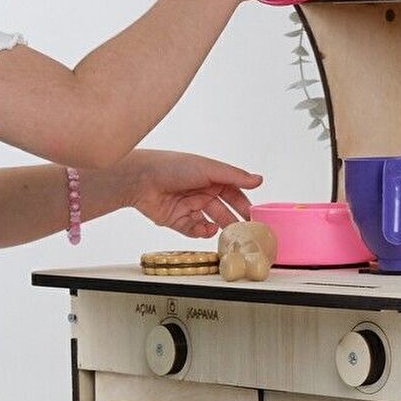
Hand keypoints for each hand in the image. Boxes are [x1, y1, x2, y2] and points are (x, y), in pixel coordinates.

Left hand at [119, 150, 261, 237]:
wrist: (141, 179)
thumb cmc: (173, 167)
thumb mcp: (209, 169)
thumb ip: (234, 177)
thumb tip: (258, 180)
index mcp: (210, 178)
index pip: (233, 193)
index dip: (244, 204)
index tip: (255, 215)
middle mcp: (201, 192)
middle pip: (223, 210)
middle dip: (234, 220)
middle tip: (246, 232)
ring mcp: (189, 207)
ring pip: (211, 222)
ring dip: (220, 228)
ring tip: (229, 234)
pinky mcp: (177, 220)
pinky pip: (195, 230)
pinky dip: (203, 231)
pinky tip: (207, 230)